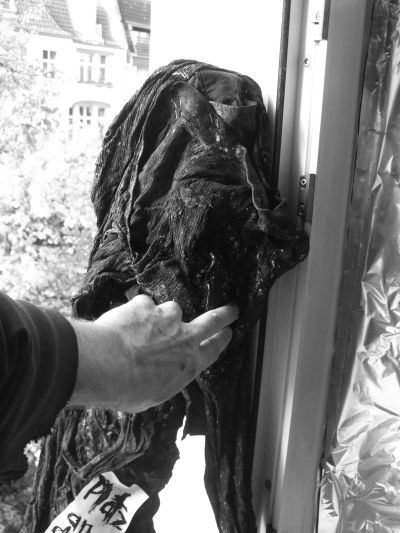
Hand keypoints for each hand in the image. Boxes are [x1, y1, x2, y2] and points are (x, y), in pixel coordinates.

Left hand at [69, 295, 238, 411]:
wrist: (104, 366)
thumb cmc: (127, 389)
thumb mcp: (153, 394)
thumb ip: (163, 377)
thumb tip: (157, 374)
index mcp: (189, 363)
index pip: (213, 349)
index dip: (222, 339)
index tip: (228, 332)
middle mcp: (183, 337)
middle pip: (211, 321)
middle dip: (224, 314)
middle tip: (231, 309)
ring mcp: (165, 318)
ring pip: (170, 311)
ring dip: (160, 318)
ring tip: (141, 330)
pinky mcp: (145, 305)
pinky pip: (143, 305)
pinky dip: (135, 313)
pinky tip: (123, 324)